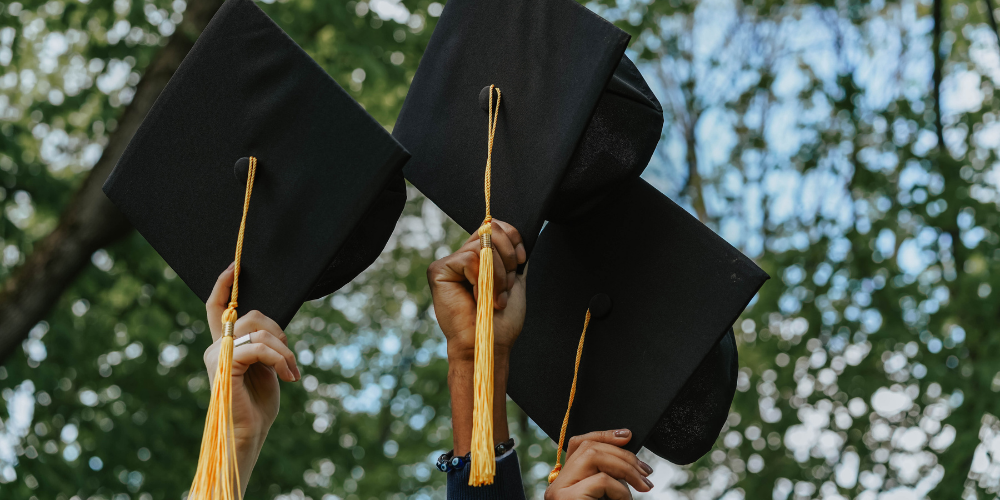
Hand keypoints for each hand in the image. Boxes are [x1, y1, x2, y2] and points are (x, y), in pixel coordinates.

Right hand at [203, 263, 300, 492]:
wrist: (250, 433)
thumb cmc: (259, 405)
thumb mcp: (266, 367)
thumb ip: (264, 344)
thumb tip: (270, 329)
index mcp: (225, 345)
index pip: (217, 308)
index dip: (224, 285)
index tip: (235, 266)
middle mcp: (216, 348)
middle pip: (253, 316)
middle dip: (280, 333)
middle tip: (290, 359)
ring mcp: (217, 356)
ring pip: (259, 331)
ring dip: (284, 350)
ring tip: (292, 371)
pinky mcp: (224, 366)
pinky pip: (258, 347)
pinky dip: (279, 359)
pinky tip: (289, 376)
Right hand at [427, 220, 526, 359]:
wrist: (488, 343)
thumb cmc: (500, 321)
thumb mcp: (512, 281)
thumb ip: (510, 257)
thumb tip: (512, 232)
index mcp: (479, 258)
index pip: (494, 227)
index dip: (513, 238)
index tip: (521, 261)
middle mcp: (462, 257)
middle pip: (490, 229)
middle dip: (507, 257)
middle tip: (506, 286)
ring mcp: (449, 263)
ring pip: (483, 246)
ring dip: (498, 275)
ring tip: (495, 298)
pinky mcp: (439, 270)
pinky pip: (469, 259)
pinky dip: (482, 280)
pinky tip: (479, 299)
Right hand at [545, 430, 654, 499]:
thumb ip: (609, 482)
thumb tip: (632, 464)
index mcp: (564, 483)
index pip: (578, 443)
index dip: (604, 434)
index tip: (628, 436)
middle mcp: (556, 485)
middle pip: (588, 446)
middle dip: (622, 453)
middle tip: (646, 472)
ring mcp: (559, 493)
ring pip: (592, 455)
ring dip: (624, 466)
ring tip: (642, 485)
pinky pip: (601, 481)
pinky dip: (621, 489)